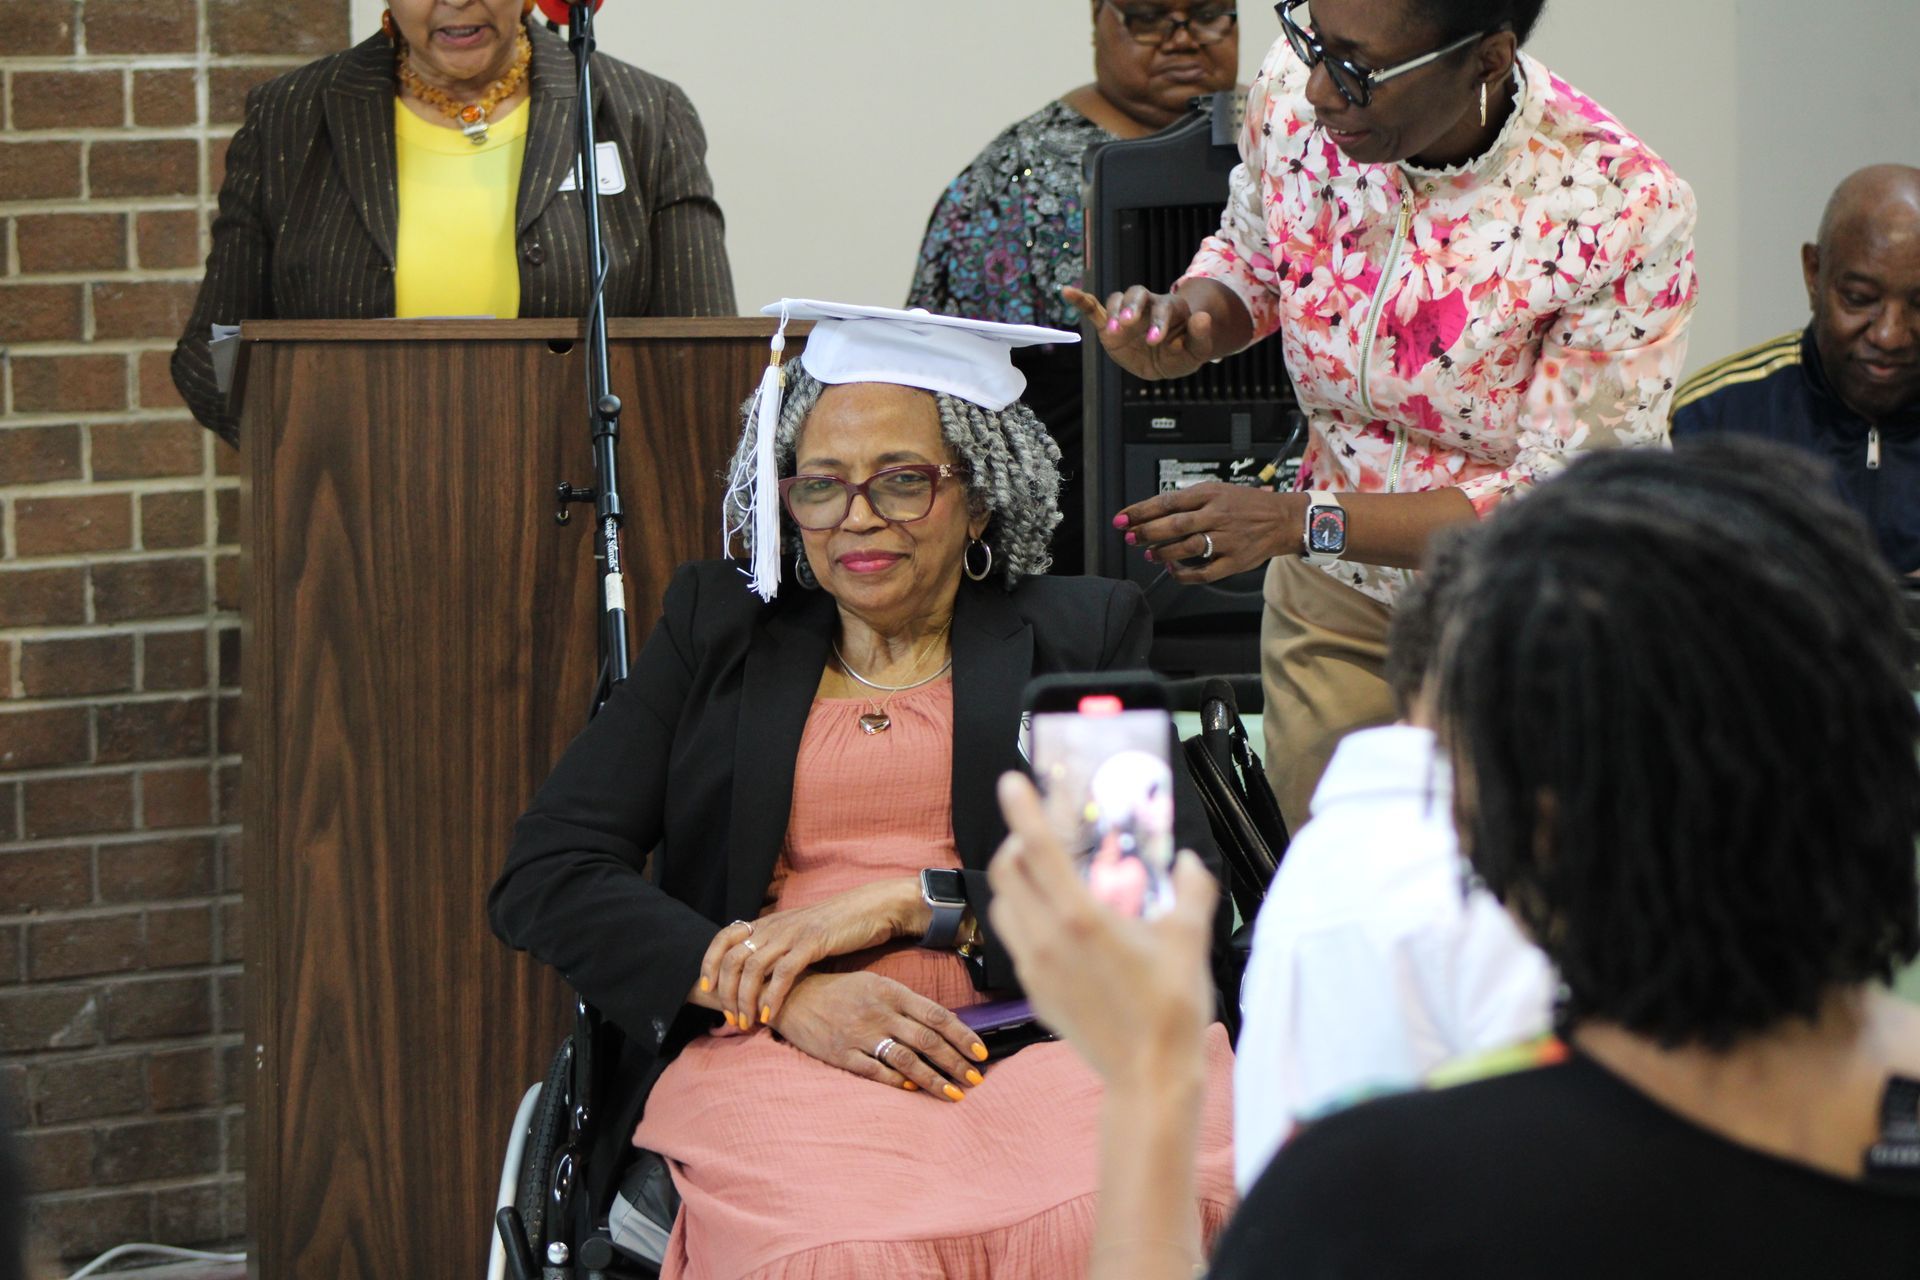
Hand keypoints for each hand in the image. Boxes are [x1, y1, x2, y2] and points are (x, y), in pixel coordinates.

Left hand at [698, 879, 920, 1028]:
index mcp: (769, 922)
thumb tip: (758, 974)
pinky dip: (772, 996)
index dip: (709, 962)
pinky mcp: (812, 943)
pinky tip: (768, 1015)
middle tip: (730, 1018)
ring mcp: (792, 933)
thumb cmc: (837, 927)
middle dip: (727, 993)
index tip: (707, 990)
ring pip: (753, 967)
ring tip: (746, 1022)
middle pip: (733, 958)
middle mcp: (775, 925)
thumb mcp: (799, 933)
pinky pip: (783, 972)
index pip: (724, 937)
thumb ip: (778, 947)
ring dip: (745, 1000)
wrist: (871, 909)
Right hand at [772, 971, 990, 1099]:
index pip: (937, 1015)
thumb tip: (941, 1026)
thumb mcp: (876, 985)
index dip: (962, 1035)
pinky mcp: (842, 1054)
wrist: (794, 996)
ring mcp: (861, 1034)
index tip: (981, 1053)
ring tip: (954, 1094)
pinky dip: (898, 1083)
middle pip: (927, 1040)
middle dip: (956, 1062)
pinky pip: (876, 1072)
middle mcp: (880, 1012)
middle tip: (976, 1079)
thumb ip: (907, 1003)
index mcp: (892, 992)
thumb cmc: (841, 991)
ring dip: (934, 1080)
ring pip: (907, 1060)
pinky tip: (914, 1091)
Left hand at [986, 773, 1216, 1092]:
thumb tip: (1188, 861)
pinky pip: (1013, 939)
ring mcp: (1034, 967)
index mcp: (1081, 918)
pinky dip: (1021, 916)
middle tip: (1037, 832)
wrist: (1148, 1077)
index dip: (1021, 809)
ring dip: (1013, 880)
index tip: (1011, 782)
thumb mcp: (1190, 939)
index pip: (1037, 848)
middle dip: (1015, 841)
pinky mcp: (1033, 991)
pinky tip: (1054, 922)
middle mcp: (1047, 938)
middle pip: (1006, 871)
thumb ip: (1191, 890)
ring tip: (1042, 874)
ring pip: (1001, 905)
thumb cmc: (1170, 1010)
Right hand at [1063, 284, 1219, 380]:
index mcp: (1170, 308)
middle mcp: (1147, 305)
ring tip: (1114, 331)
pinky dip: (1080, 300)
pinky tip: (1067, 291)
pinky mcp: (1109, 324)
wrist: (1165, 361)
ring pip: (1117, 299)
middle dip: (1132, 307)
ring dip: (1114, 311)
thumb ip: (1201, 336)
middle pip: (1137, 294)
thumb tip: (1203, 317)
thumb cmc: (1182, 353)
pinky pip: (1093, 308)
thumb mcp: (1197, 351)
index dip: (1158, 322)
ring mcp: (1126, 313)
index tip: (1155, 340)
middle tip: (1128, 324)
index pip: (1163, 308)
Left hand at [1117, 483, 1301, 583]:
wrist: (1282, 519)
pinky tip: (1172, 570)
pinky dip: (1184, 574)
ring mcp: (1227, 539)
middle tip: (1130, 538)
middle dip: (1147, 532)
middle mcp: (1217, 515)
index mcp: (1210, 494)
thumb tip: (1152, 512)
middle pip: (1174, 525)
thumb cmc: (1245, 504)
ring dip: (1163, 553)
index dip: (1141, 511)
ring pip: (1187, 548)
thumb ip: (1188, 501)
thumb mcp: (1217, 491)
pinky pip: (1204, 573)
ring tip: (1149, 554)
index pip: (1168, 501)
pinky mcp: (1234, 561)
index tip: (1122, 518)